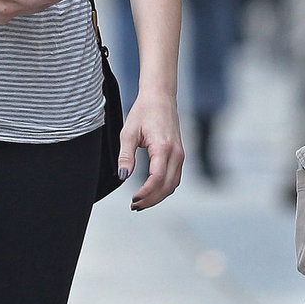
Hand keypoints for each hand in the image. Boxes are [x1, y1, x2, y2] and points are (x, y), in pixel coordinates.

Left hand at [118, 90, 182, 210]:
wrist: (160, 97)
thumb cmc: (144, 111)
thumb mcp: (129, 133)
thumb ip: (126, 156)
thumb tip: (123, 176)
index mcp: (163, 147)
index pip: (157, 179)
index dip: (145, 193)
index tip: (133, 199)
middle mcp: (176, 153)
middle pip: (167, 186)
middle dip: (151, 199)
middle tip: (134, 206)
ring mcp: (180, 154)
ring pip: (173, 184)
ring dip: (158, 196)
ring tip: (141, 202)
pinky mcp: (180, 155)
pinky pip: (175, 178)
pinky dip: (164, 188)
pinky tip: (151, 191)